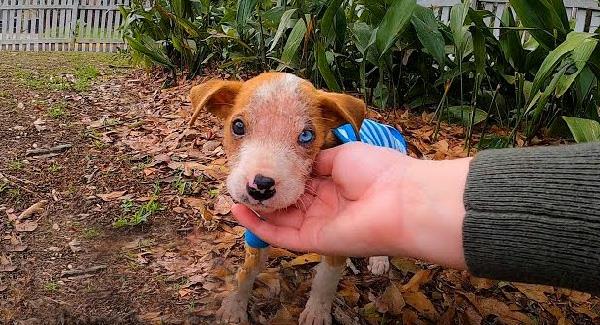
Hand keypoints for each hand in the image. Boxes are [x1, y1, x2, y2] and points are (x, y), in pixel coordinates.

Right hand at [232, 142, 470, 268]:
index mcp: (333, 183)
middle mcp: (324, 205)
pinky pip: (281, 236)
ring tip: (232, 196)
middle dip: (264, 193)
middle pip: (287, 202)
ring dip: (256, 210)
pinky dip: (259, 226)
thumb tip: (296, 160)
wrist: (401, 199)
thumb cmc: (378, 171)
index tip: (258, 164)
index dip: (279, 175)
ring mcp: (318, 224)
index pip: (299, 181)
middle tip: (240, 181)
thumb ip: (316, 160)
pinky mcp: (314, 241)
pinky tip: (240, 211)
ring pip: (279, 220)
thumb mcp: (341, 155)